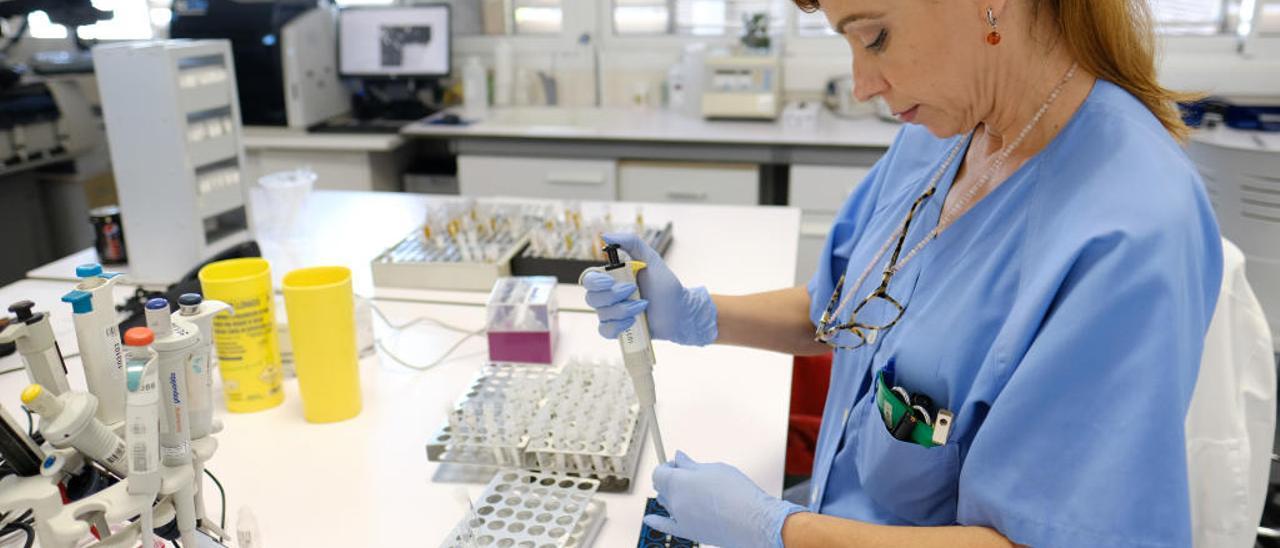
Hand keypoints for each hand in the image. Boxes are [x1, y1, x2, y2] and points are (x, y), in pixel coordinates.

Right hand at [580, 232, 717, 345]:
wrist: (680, 311)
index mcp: (612, 278)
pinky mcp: (618, 329)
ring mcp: (612, 313)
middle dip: (613, 296)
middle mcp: (609, 295)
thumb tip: (605, 235)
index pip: (589, 279)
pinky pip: (605, 331)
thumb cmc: (666, 285)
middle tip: (633, 291)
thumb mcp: (651, 259)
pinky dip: (617, 327)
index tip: (610, 280)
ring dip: (622, 310)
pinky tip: (633, 321)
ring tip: (642, 306)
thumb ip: (631, 243)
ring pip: (601, 314)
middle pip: (592, 297)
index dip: (595, 282)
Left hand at [645, 451, 803, 547]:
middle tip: (685, 474)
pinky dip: (656, 522)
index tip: (676, 464)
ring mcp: (680, 518)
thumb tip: (679, 458)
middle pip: (662, 487)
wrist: (753, 522)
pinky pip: (666, 527)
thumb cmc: (738, 494)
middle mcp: (675, 502)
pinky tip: (650, 519)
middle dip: (669, 478)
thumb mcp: (714, 468)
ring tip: (685, 490)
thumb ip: (691, 464)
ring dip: (670, 495)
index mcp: (678, 483)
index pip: (659, 472)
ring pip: (666, 504)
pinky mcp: (689, 532)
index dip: (667, 466)